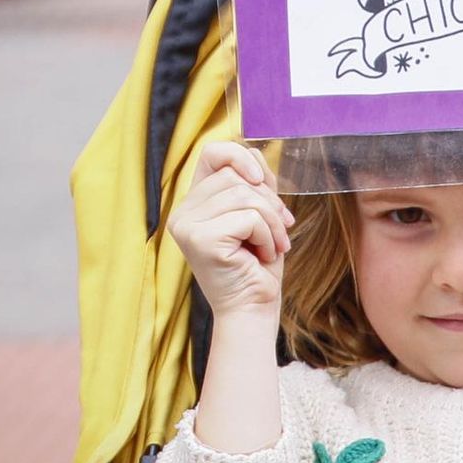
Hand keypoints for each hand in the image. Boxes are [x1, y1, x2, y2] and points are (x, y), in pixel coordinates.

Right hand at [168, 141, 292, 325]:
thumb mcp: (258, 214)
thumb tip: (257, 155)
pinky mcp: (200, 240)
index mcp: (194, 203)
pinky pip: (249, 218)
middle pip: (234, 176)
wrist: (253, 309)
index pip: (212, 153)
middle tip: (279, 228)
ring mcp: (187, 226)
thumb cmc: (257, 264)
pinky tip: (262, 256)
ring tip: (273, 245)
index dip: (240, 156)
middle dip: (268, 200)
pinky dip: (267, 236)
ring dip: (271, 221)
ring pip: (244, 195)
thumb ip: (253, 183)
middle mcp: (182, 213)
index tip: (262, 180)